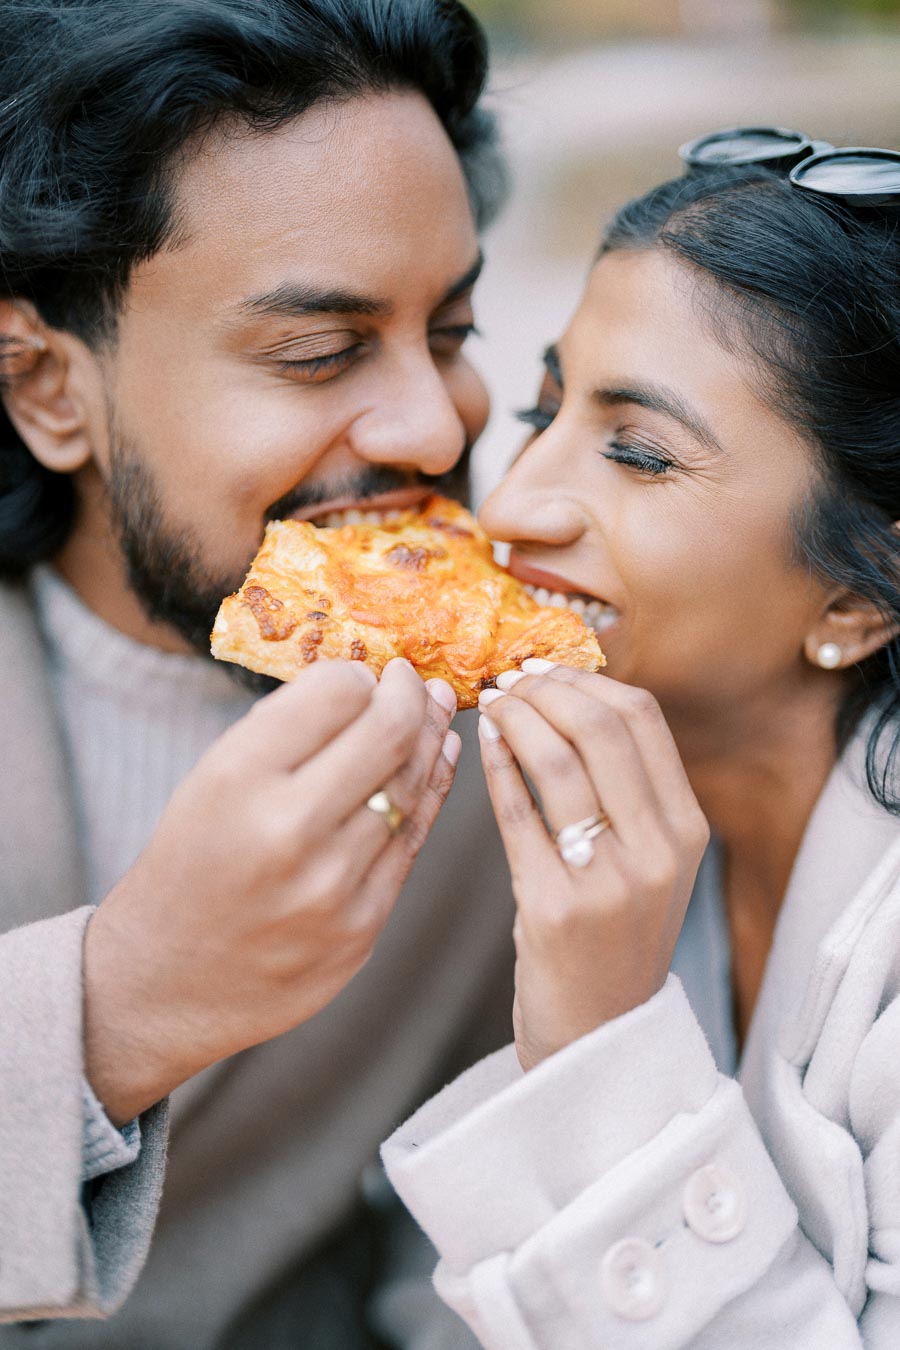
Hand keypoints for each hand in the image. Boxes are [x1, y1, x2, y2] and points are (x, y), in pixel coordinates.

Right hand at [84, 658, 458, 1124]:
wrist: (165, 981)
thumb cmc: (192, 862)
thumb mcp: (211, 779)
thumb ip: (286, 731)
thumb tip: (370, 682)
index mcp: (237, 779)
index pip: (335, 691)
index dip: (359, 673)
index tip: (366, 673)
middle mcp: (288, 830)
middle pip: (389, 732)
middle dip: (409, 694)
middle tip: (412, 679)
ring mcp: (332, 885)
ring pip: (411, 786)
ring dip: (428, 740)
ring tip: (432, 712)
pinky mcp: (362, 927)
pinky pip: (413, 842)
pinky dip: (430, 794)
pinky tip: (436, 763)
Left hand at [477, 663, 708, 1070]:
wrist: (601, 1040)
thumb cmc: (613, 940)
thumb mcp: (649, 864)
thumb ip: (627, 791)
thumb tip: (568, 697)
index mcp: (687, 830)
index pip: (642, 718)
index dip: (584, 681)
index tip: (543, 672)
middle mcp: (659, 851)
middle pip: (600, 726)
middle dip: (544, 690)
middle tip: (507, 684)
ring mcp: (610, 882)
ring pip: (557, 761)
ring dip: (514, 719)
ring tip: (489, 707)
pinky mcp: (556, 909)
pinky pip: (517, 813)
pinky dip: (495, 767)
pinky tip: (481, 747)